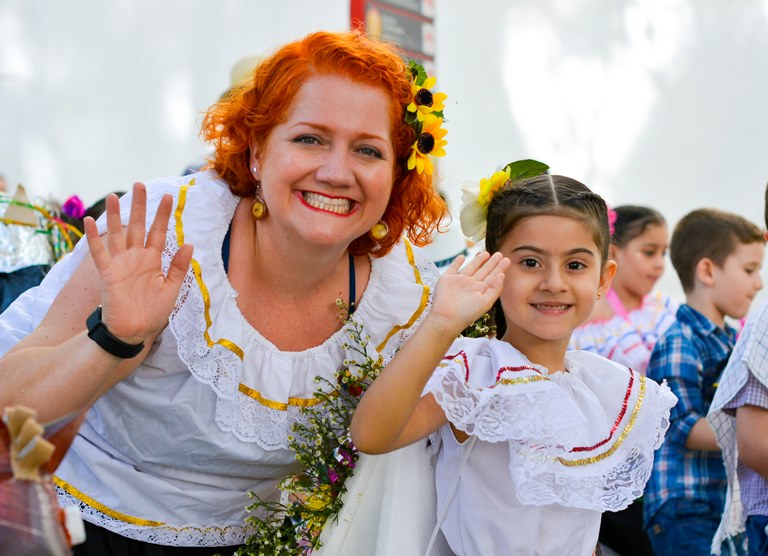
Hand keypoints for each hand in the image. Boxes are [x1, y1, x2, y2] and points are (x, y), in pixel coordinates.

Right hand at [84, 183, 193, 343]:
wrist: (135, 332)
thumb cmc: (153, 313)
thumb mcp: (172, 289)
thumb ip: (178, 267)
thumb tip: (190, 244)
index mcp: (153, 261)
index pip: (159, 232)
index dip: (163, 215)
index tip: (169, 197)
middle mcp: (136, 258)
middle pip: (137, 226)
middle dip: (140, 206)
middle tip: (140, 184)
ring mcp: (121, 264)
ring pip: (118, 234)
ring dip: (116, 215)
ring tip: (114, 195)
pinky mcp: (108, 273)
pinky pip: (99, 253)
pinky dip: (94, 237)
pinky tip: (90, 220)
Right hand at [428, 252, 509, 334]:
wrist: (446, 318)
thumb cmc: (466, 313)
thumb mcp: (486, 302)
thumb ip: (495, 289)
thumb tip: (502, 275)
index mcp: (480, 291)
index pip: (492, 277)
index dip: (499, 268)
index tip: (507, 260)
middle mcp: (471, 285)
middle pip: (484, 271)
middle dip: (492, 263)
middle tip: (499, 254)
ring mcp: (459, 281)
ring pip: (471, 267)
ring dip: (478, 260)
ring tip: (486, 253)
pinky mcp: (447, 279)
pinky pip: (453, 267)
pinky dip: (456, 262)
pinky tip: (462, 256)